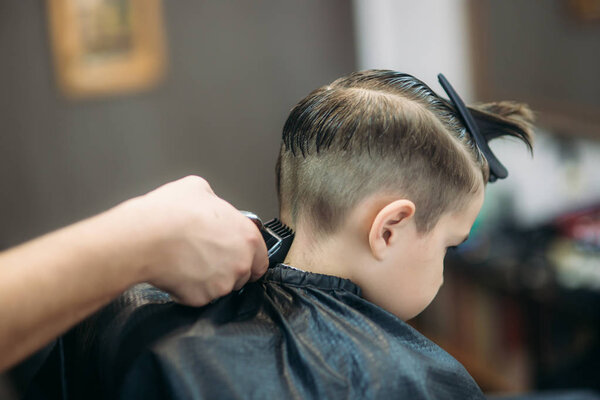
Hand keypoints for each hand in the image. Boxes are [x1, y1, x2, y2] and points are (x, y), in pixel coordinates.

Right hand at [116, 176, 268, 305]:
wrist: (146, 238)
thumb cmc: (171, 213)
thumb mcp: (198, 188)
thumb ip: (213, 200)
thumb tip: (209, 201)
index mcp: (248, 237)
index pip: (261, 258)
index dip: (248, 258)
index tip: (236, 257)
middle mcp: (241, 263)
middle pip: (242, 274)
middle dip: (227, 269)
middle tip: (205, 256)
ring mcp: (223, 284)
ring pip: (220, 288)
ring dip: (209, 279)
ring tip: (188, 261)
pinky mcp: (202, 298)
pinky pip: (198, 297)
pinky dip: (189, 289)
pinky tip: (177, 272)